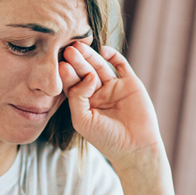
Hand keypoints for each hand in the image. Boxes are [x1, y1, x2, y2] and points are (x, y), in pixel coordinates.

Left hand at [59, 42, 162, 169]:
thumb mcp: (83, 120)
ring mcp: (114, 87)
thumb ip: (77, 97)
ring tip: (79, 47)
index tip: (60, 65)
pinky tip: (103, 50)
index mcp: (84, 103)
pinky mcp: (130, 83)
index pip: (72, 84)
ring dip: (90, 56)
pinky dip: (113, 55)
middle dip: (76, 62)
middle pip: (84, 72)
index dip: (67, 75)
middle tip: (68, 50)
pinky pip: (121, 65)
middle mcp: (98, 93)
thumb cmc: (106, 139)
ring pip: (100, 66)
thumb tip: (87, 76)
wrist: (135, 147)